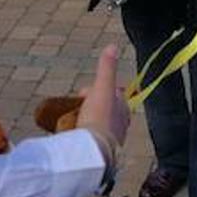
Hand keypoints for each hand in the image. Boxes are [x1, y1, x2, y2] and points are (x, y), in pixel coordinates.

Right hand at [76, 44, 128, 166]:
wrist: (93, 150)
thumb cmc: (99, 118)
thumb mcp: (102, 88)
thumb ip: (107, 68)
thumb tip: (112, 46)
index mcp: (123, 109)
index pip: (114, 93)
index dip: (98, 89)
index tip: (84, 92)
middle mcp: (121, 124)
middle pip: (105, 109)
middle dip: (92, 105)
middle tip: (77, 107)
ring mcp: (111, 139)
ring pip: (99, 124)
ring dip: (87, 120)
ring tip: (73, 121)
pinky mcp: (101, 150)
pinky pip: (92, 139)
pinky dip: (84, 134)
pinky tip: (74, 134)